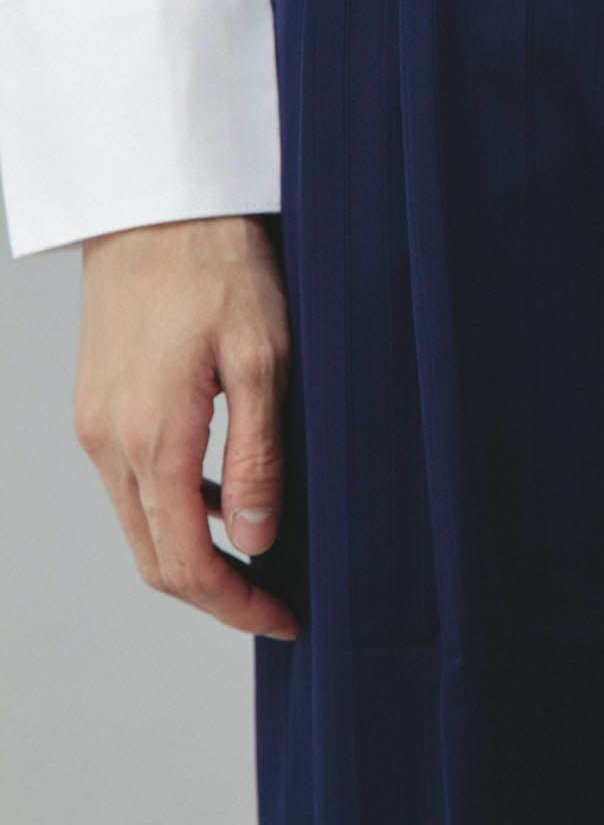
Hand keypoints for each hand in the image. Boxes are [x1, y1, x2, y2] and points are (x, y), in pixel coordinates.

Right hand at [73, 215, 298, 637]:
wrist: (158, 206)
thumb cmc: (218, 267)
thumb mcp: (265, 359)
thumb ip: (260, 457)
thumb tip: (257, 539)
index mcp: (151, 439)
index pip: (184, 564)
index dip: (235, 605)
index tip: (285, 618)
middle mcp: (109, 443)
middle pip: (153, 559)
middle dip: (214, 593)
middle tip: (276, 602)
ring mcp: (96, 424)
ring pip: (140, 524)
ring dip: (193, 553)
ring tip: (261, 557)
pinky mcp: (98, 404)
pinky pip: (133, 483)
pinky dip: (176, 509)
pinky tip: (227, 498)